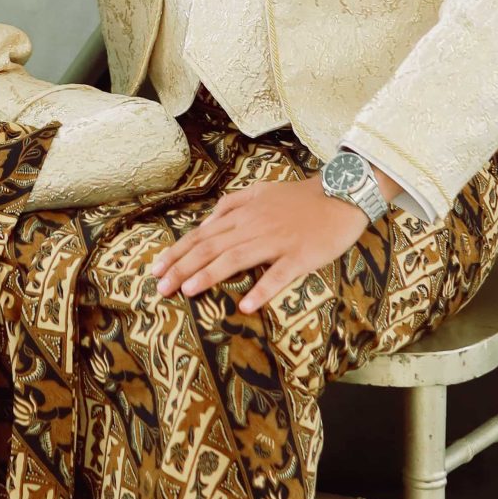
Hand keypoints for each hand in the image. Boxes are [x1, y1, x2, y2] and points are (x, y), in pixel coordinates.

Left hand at [152, 179, 380, 314]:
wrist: (341, 194)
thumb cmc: (300, 197)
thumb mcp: (260, 191)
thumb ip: (231, 205)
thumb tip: (206, 224)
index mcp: (244, 213)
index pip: (202, 234)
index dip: (178, 252)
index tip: (156, 270)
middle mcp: (254, 226)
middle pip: (212, 247)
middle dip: (183, 268)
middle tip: (160, 288)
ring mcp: (277, 241)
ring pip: (236, 258)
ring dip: (210, 275)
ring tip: (188, 292)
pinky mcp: (300, 256)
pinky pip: (278, 275)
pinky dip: (261, 290)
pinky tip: (245, 307)